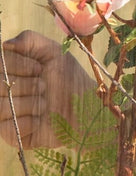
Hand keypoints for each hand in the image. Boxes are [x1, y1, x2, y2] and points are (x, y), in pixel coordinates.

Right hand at [0, 30, 92, 148]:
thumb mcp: (55, 53)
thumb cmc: (70, 79)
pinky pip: (7, 129)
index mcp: (10, 71)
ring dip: (30, 104)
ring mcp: (6, 114)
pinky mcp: (12, 135)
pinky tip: (40, 121)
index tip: (40, 69)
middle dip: (27, 85)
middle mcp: (3, 91)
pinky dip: (28, 123)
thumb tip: (6, 44)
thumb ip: (30, 41)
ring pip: (1, 107)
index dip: (18, 65)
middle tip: (44, 87)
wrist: (88, 109)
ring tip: (45, 104)